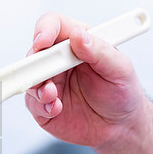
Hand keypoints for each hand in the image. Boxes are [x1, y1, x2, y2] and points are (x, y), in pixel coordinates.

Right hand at [25, 12, 147, 149]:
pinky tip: (56, 108)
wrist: (122, 127)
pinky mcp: (44, 106)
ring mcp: (50, 83)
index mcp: (77, 43)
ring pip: (29, 77)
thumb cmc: (123, 93)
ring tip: (53, 96)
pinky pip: (33, 103)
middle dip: (35, 63)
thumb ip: (100, 51)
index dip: (44, 29)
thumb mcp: (120, 69)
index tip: (42, 41)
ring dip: (37, 86)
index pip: (54, 25)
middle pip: (35, 52)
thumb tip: (78, 35)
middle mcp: (60, 61)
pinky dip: (42, 105)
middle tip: (45, 75)